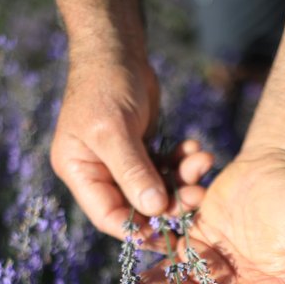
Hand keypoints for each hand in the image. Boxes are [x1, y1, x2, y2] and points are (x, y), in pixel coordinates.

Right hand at [51, 57, 212, 240]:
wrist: (117, 49)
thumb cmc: (105, 84)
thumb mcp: (114, 130)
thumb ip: (133, 171)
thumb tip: (153, 210)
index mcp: (80, 172)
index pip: (108, 216)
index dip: (138, 230)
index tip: (170, 234)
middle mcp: (99, 173)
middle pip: (138, 205)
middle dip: (170, 201)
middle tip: (199, 194)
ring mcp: (122, 163)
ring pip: (157, 187)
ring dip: (183, 179)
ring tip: (203, 162)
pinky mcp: (142, 151)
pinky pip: (165, 168)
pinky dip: (182, 162)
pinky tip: (196, 149)